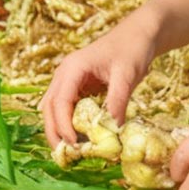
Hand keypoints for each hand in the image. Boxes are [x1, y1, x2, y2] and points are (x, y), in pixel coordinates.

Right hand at [41, 22, 156, 147]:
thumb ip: (117, 100)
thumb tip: (113, 129)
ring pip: (54, 109)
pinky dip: (68, 123)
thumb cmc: (132, 49)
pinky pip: (66, 108)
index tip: (74, 144)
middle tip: (65, 155)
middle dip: (54, 132)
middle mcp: (65, 74)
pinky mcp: (77, 87)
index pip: (60, 101)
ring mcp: (69, 80)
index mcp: (72, 68)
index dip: (63, 125)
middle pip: (49, 107)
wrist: (138, 34)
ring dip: (58, 129)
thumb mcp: (127, 74)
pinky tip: (78, 137)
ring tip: (70, 151)